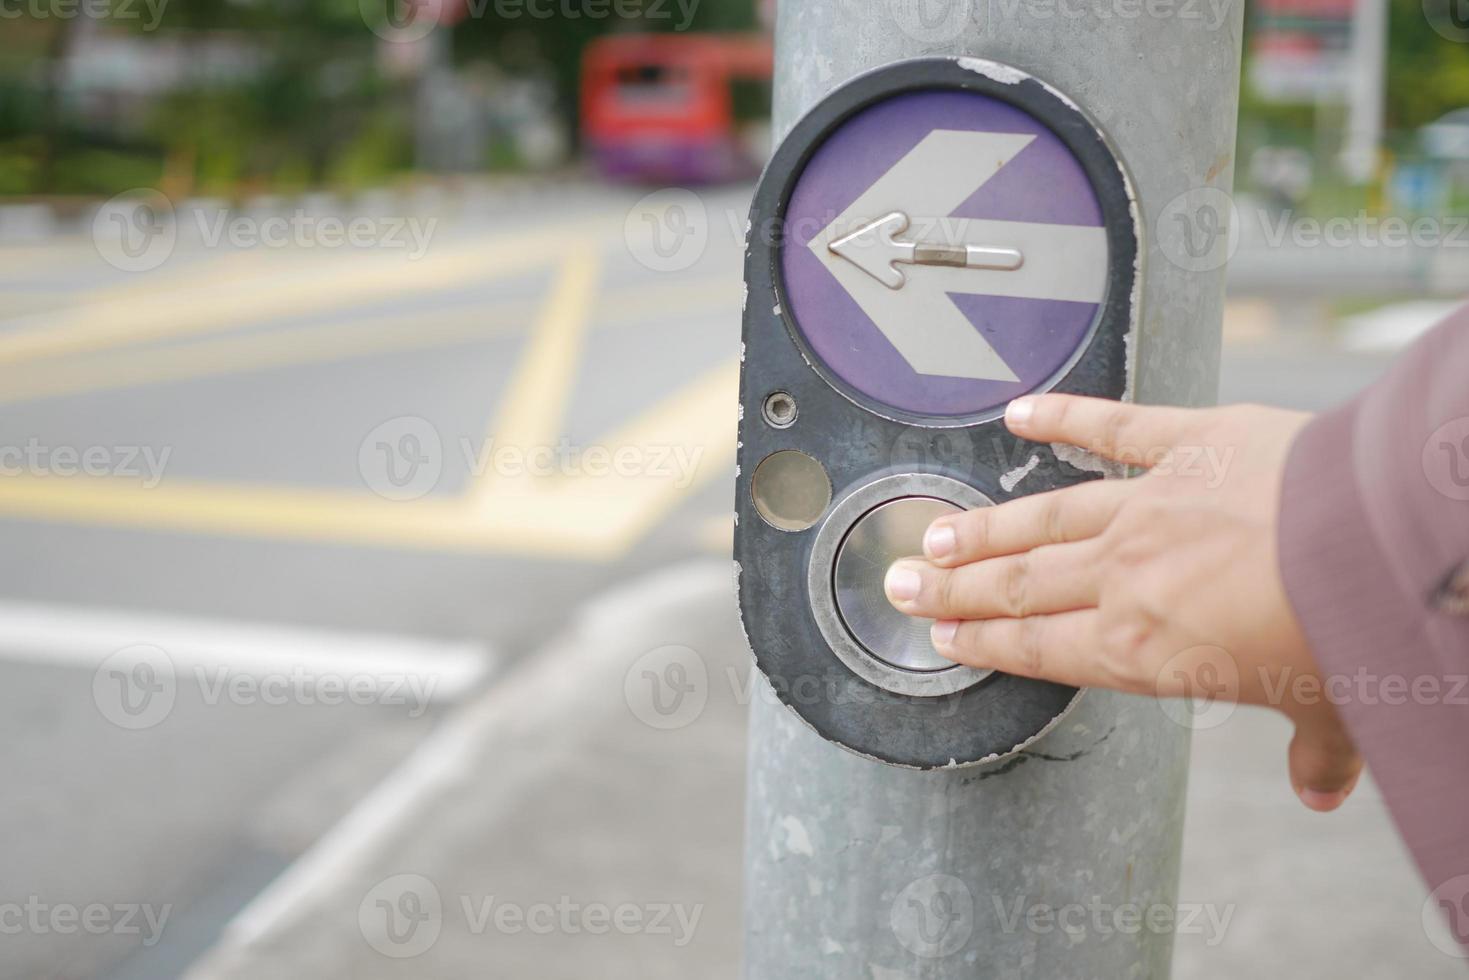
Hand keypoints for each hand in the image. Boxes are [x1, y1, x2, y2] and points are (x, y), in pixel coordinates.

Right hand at [883, 393, 1361, 811]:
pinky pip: (1114, 425)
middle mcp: (1125, 578)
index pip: (1038, 648)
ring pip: (1043, 519)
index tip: (941, 639)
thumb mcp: (1331, 711)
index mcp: (1142, 650)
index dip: (981, 644)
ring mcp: (1149, 505)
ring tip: (934, 532)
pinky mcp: (1189, 440)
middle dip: (953, 590)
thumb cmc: (1349, 637)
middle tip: (900, 586)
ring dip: (983, 527)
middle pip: (1018, 586)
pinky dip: (1064, 416)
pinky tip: (1019, 412)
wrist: (1379, 545)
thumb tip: (1321, 789)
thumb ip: (1315, 750)